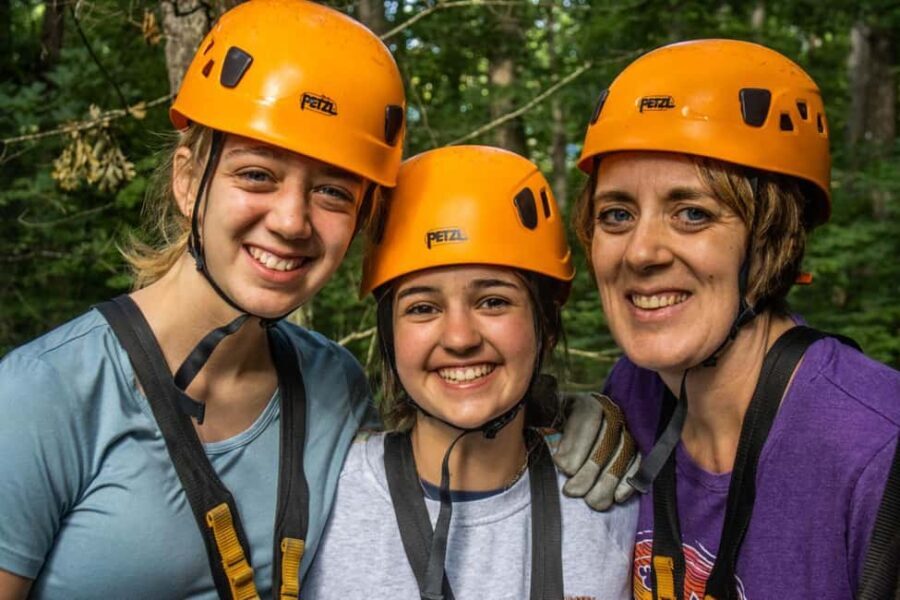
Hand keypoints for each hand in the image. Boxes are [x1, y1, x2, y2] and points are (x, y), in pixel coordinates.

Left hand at [553, 393, 639, 510]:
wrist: (575, 423)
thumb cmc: (559, 424)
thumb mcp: (549, 417)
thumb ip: (545, 424)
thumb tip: (556, 456)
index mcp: (589, 402)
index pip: (588, 421)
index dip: (577, 447)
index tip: (564, 469)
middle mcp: (612, 412)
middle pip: (607, 441)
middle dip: (589, 471)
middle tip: (571, 491)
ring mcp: (628, 430)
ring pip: (624, 455)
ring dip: (608, 482)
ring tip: (591, 501)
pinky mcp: (638, 448)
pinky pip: (638, 464)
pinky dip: (629, 482)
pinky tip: (618, 497)